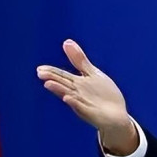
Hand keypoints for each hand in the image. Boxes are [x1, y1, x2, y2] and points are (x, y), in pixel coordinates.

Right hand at [37, 39, 137, 154]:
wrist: (116, 115)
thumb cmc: (103, 94)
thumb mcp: (92, 73)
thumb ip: (79, 60)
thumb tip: (67, 41)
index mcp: (77, 83)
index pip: (62, 76)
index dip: (51, 72)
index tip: (40, 69)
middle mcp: (77, 93)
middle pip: (63, 84)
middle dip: (53, 79)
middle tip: (40, 74)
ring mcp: (83, 103)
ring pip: (70, 95)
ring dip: (60, 90)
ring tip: (49, 84)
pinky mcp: (91, 113)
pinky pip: (82, 108)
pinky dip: (75, 103)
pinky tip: (69, 98)